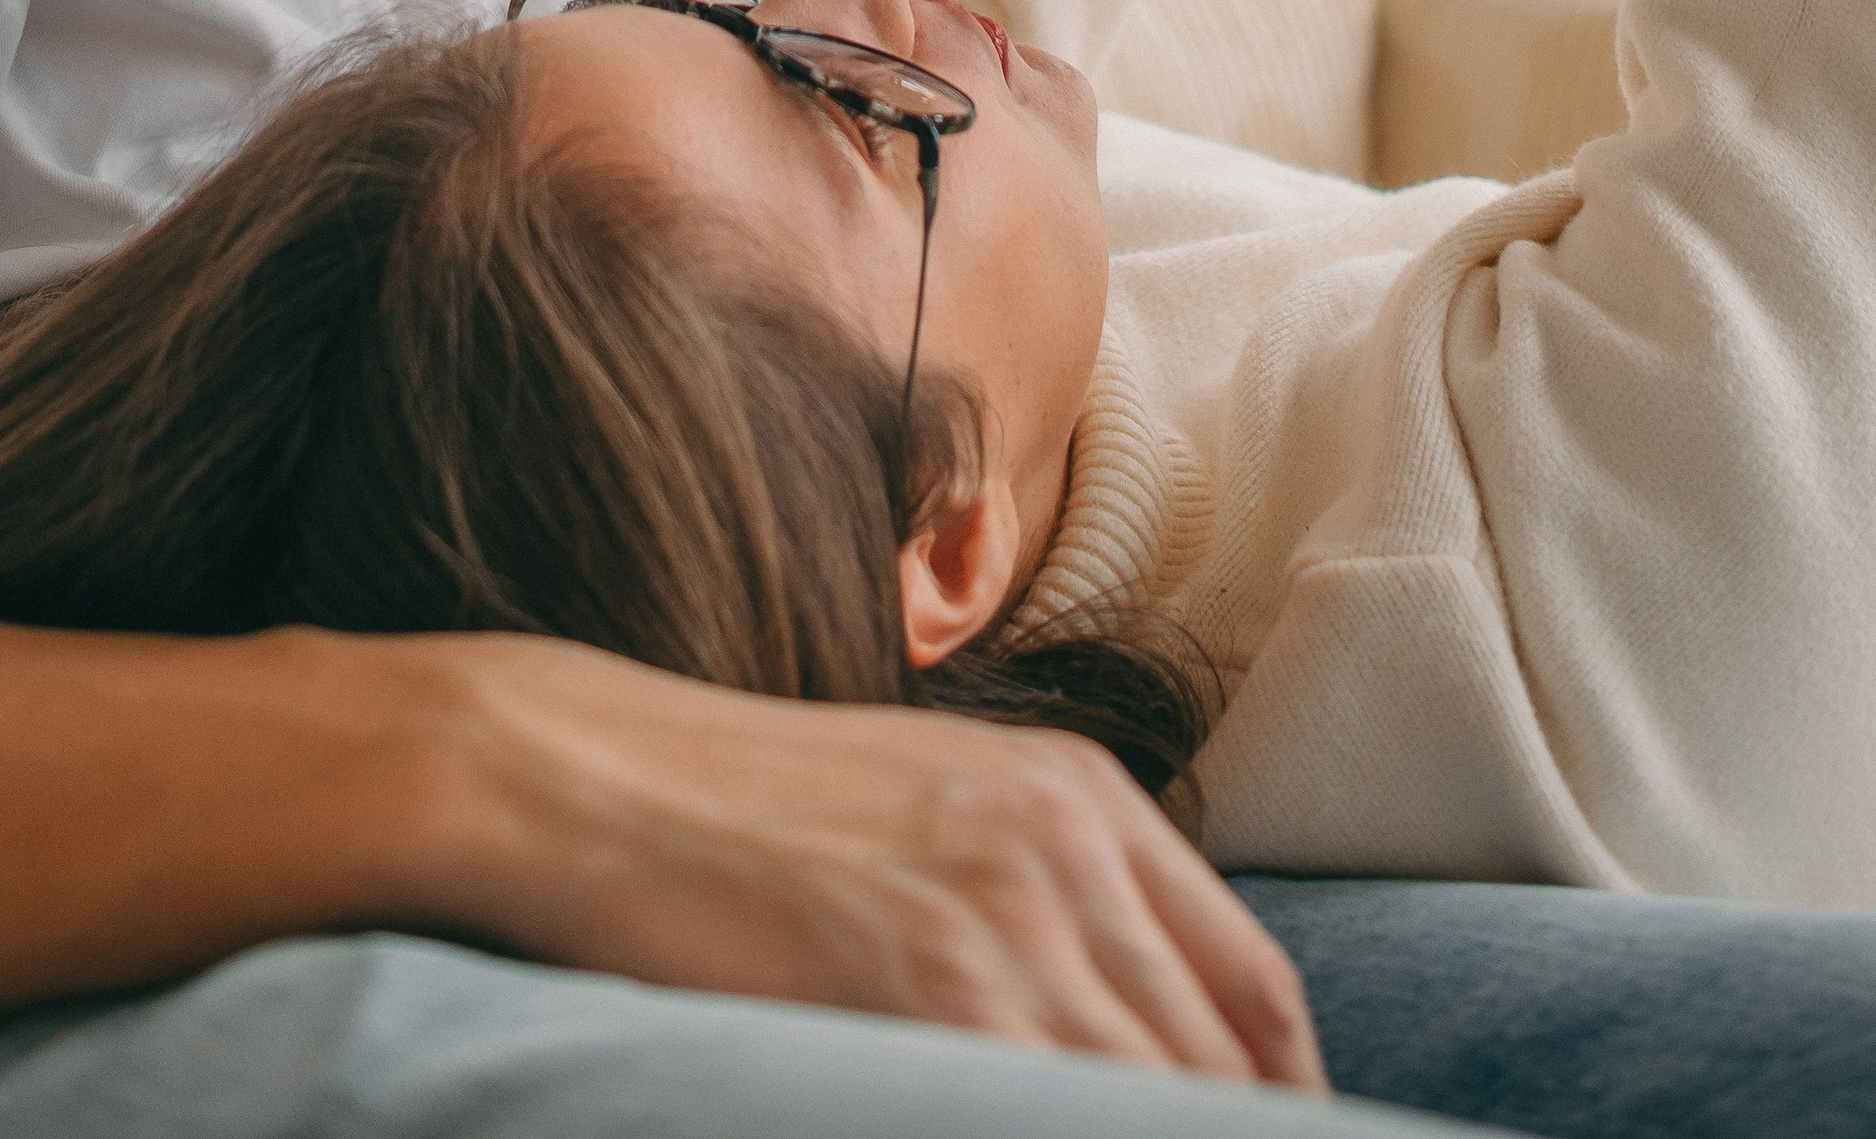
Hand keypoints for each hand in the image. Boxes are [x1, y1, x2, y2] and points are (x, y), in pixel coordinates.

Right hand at [400, 638, 1326, 1086]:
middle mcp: (1071, 843)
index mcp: (1083, 794)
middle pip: (1222, 1064)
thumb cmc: (746, 806)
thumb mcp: (936, 808)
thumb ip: (1046, 895)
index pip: (1255, 992)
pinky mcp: (936, 985)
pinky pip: (1060, 1113)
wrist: (592, 771)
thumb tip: (1123, 1030)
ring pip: (1155, 1099)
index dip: (1284, 1104)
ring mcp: (1009, 916)